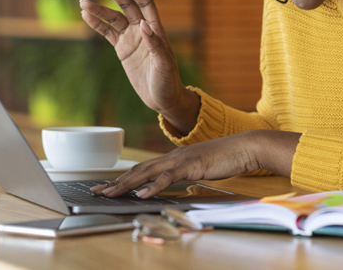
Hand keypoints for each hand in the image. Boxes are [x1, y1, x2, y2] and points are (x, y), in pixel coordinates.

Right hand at [80, 0, 198, 133]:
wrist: (162, 99)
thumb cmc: (168, 82)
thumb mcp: (164, 65)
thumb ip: (155, 45)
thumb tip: (144, 25)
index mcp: (156, 29)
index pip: (144, 3)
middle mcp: (142, 30)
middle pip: (126, 4)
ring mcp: (131, 38)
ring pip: (112, 18)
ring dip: (98, 9)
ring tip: (82, 2)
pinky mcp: (122, 49)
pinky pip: (107, 32)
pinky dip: (97, 24)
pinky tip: (85, 15)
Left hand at [89, 130, 301, 197]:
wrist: (245, 147)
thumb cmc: (225, 158)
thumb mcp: (199, 169)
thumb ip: (183, 175)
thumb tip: (171, 185)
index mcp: (172, 158)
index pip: (141, 168)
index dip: (123, 177)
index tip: (107, 186)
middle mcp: (172, 156)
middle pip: (137, 169)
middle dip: (115, 181)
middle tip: (97, 191)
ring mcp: (180, 160)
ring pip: (147, 173)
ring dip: (126, 184)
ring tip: (110, 194)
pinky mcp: (191, 166)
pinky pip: (168, 177)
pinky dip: (153, 186)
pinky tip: (142, 194)